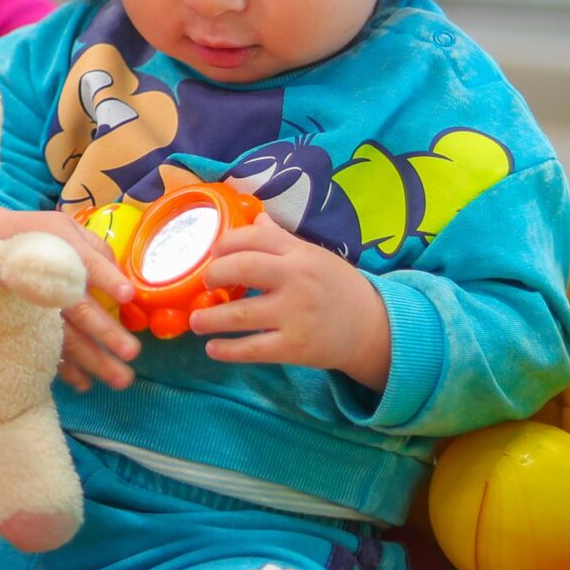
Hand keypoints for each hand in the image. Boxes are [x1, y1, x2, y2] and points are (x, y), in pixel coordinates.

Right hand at [0, 206, 137, 393]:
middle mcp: (50, 285)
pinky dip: (65, 370)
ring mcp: (36, 310)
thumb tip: (120, 274)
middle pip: (80, 310)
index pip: (87, 266)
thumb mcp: (63, 228)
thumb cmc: (34, 238)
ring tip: (119, 380)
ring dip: (92, 360)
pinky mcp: (25, 328)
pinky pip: (45, 351)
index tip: (127, 296)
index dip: (107, 280)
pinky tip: (84, 383)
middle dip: (106, 332)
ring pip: (66, 338)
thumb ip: (94, 248)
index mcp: (62, 254)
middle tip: (132, 352)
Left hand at [190, 220, 391, 389]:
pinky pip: (252, 349)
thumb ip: (282, 240)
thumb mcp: (315, 256)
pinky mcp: (294, 347)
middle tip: (204, 285)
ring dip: (210, 318)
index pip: (252, 238)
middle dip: (213, 275)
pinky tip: (212, 348)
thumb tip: (255, 219)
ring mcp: (295, 314)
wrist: (373, 328)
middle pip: (242, 269)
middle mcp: (296, 280)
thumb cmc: (337, 288)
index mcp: (299, 253)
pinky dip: (227, 350)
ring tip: (196, 321)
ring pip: (240, 314)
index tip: (212, 254)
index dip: (225, 244)